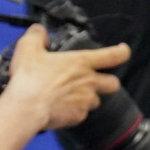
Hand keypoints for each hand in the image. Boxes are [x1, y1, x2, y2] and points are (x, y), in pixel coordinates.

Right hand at [0, 24, 129, 131]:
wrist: (26, 107)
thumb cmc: (30, 77)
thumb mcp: (28, 48)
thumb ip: (36, 35)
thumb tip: (40, 32)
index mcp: (82, 62)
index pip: (113, 55)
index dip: (122, 52)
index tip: (123, 51)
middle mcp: (89, 82)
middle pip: (113, 83)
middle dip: (108, 82)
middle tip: (94, 80)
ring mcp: (85, 101)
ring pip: (96, 100)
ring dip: (88, 98)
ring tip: (70, 95)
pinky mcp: (78, 117)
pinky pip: (81, 114)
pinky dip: (73, 111)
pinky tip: (60, 108)